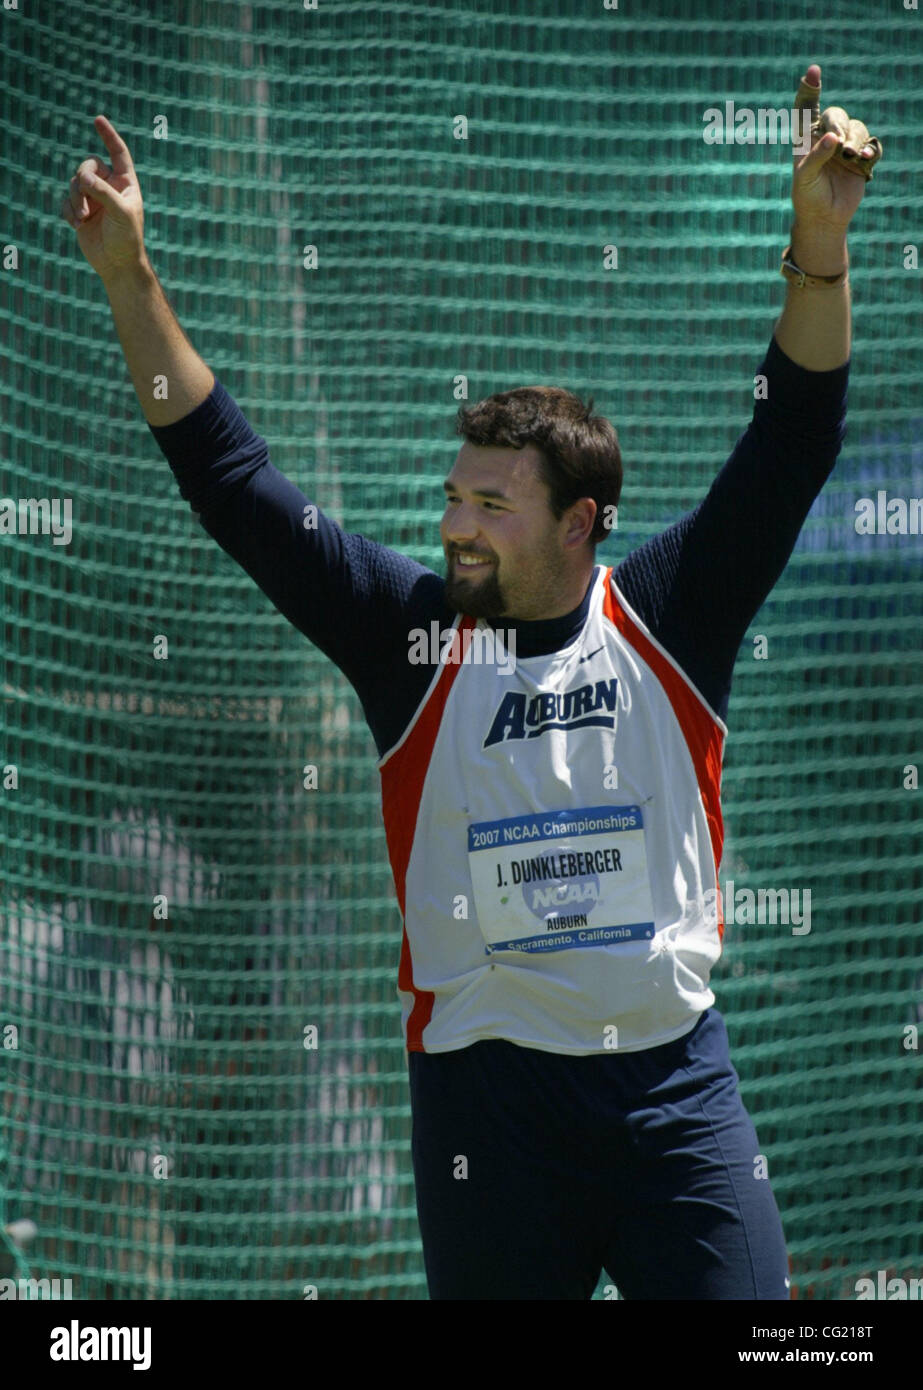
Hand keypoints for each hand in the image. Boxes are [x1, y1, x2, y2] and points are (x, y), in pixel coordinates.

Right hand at [61, 115, 146, 278]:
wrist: (118, 265)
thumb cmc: (127, 239)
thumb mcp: (121, 213)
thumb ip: (103, 192)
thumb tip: (82, 177)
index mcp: (125, 183)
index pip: (118, 153)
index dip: (109, 136)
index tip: (98, 119)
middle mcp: (109, 187)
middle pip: (88, 166)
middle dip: (83, 180)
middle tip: (86, 198)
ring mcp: (94, 199)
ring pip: (75, 183)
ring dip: (76, 199)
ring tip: (83, 218)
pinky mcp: (81, 212)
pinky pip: (67, 201)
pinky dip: (69, 211)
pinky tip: (76, 225)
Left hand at [790, 64, 870, 239]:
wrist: (824, 218)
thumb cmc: (807, 196)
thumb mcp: (805, 177)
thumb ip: (817, 156)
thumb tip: (834, 138)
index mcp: (806, 138)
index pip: (806, 108)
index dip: (810, 89)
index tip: (813, 71)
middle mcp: (826, 138)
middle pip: (836, 115)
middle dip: (838, 126)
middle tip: (838, 146)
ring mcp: (845, 147)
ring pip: (856, 127)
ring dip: (855, 140)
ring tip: (850, 157)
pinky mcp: (861, 158)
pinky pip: (871, 144)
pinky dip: (870, 148)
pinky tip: (864, 158)